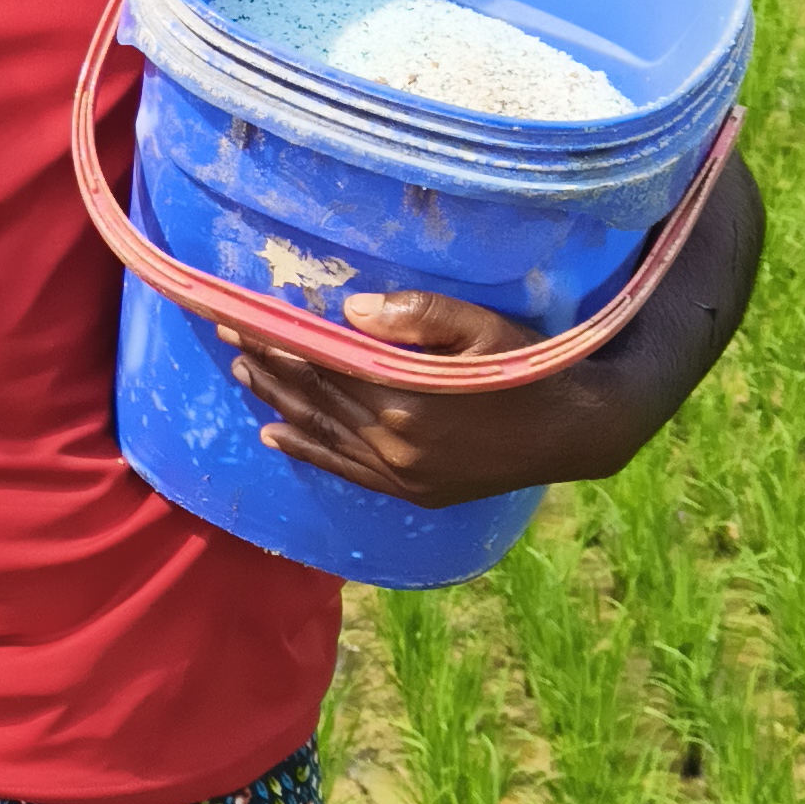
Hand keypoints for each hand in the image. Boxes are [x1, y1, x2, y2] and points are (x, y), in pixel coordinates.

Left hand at [225, 289, 605, 509]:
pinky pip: (345, 470)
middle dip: (268, 364)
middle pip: (313, 397)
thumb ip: (415, 315)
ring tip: (242, 372)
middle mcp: (394, 442)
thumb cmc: (530, 367)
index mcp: (405, 397)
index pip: (321, 362)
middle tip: (228, 335)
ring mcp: (401, 472)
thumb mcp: (481, 327)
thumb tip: (346, 312)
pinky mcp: (412, 491)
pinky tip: (273, 434)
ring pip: (321, 432)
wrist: (576, 432)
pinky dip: (305, 450)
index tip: (238, 315)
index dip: (277, 339)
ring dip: (276, 402)